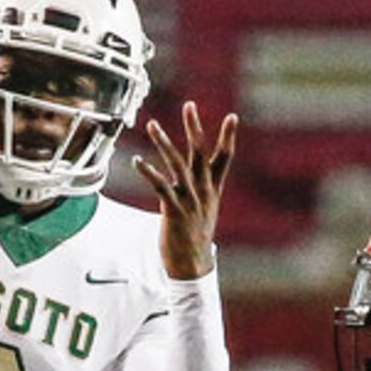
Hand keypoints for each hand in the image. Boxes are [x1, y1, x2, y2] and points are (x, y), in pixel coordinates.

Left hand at [133, 100, 236, 281]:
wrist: (192, 265)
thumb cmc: (195, 237)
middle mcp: (204, 191)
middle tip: (189, 105)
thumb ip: (201, 190)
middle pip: (200, 153)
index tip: (232, 117)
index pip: (224, 158)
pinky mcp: (175, 210)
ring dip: (164, 143)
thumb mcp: (205, 210)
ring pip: (178, 165)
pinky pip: (161, 186)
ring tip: (152, 125)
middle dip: (194, 128)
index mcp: (213, 190)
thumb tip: (197, 177)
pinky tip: (138, 161)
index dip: (228, 137)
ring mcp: (190, 200)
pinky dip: (149, 172)